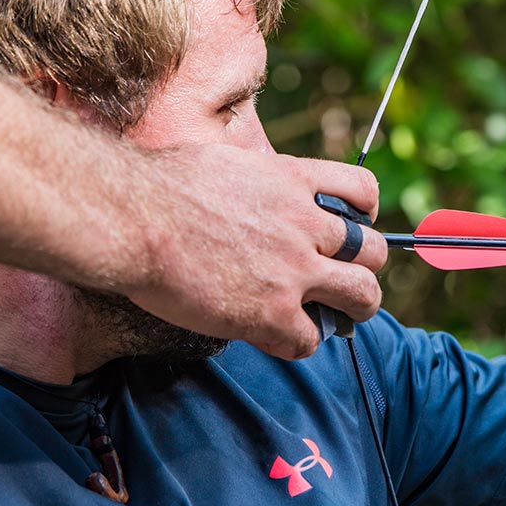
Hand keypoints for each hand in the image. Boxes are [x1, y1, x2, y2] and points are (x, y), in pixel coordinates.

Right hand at [121, 144, 386, 358]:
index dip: (365, 214)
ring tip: (327, 318)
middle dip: (364, 270)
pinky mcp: (272, 314)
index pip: (363, 191)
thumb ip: (256, 182)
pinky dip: (296, 342)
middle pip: (373, 252)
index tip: (350, 228)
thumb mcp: (225, 163)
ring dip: (350, 311)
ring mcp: (294, 271)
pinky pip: (310, 340)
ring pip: (362, 298)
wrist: (132, 216)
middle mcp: (305, 224)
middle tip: (340, 285)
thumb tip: (252, 192)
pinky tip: (271, 336)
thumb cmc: (158, 186)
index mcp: (292, 181)